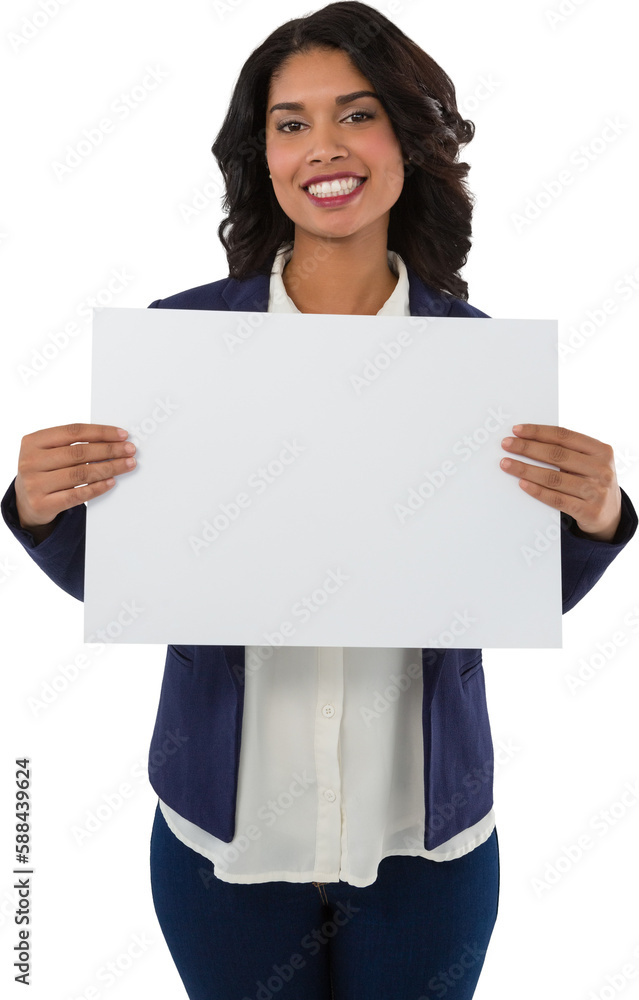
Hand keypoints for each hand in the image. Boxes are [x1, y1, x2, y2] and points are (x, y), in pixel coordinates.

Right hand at [15, 423, 136, 539]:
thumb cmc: (45, 472)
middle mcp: (31, 461)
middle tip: (130, 450)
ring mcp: (34, 484)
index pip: (73, 432)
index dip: (100, 432)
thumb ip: (73, 444)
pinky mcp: (42, 504)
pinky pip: (77, 495)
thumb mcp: (50, 452)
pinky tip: (111, 482)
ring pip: (80, 474)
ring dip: (109, 468)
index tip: (122, 435)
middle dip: (109, 450)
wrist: (25, 503)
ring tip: (127, 464)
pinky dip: (97, 487)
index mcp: (33, 441)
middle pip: (79, 453)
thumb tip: (112, 440)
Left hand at [499, 424, 621, 541]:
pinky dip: (536, 490)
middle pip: (556, 455)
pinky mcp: (589, 511)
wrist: (611, 515)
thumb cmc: (592, 482)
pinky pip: (556, 499)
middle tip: (506, 445)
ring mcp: (596, 492)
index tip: (517, 430)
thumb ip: (569, 451)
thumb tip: (529, 440)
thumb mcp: (590, 462)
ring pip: (553, 477)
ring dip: (525, 469)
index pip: (565, 436)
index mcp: (602, 451)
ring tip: (507, 464)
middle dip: (527, 448)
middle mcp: (601, 469)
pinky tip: (522, 483)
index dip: (538, 432)